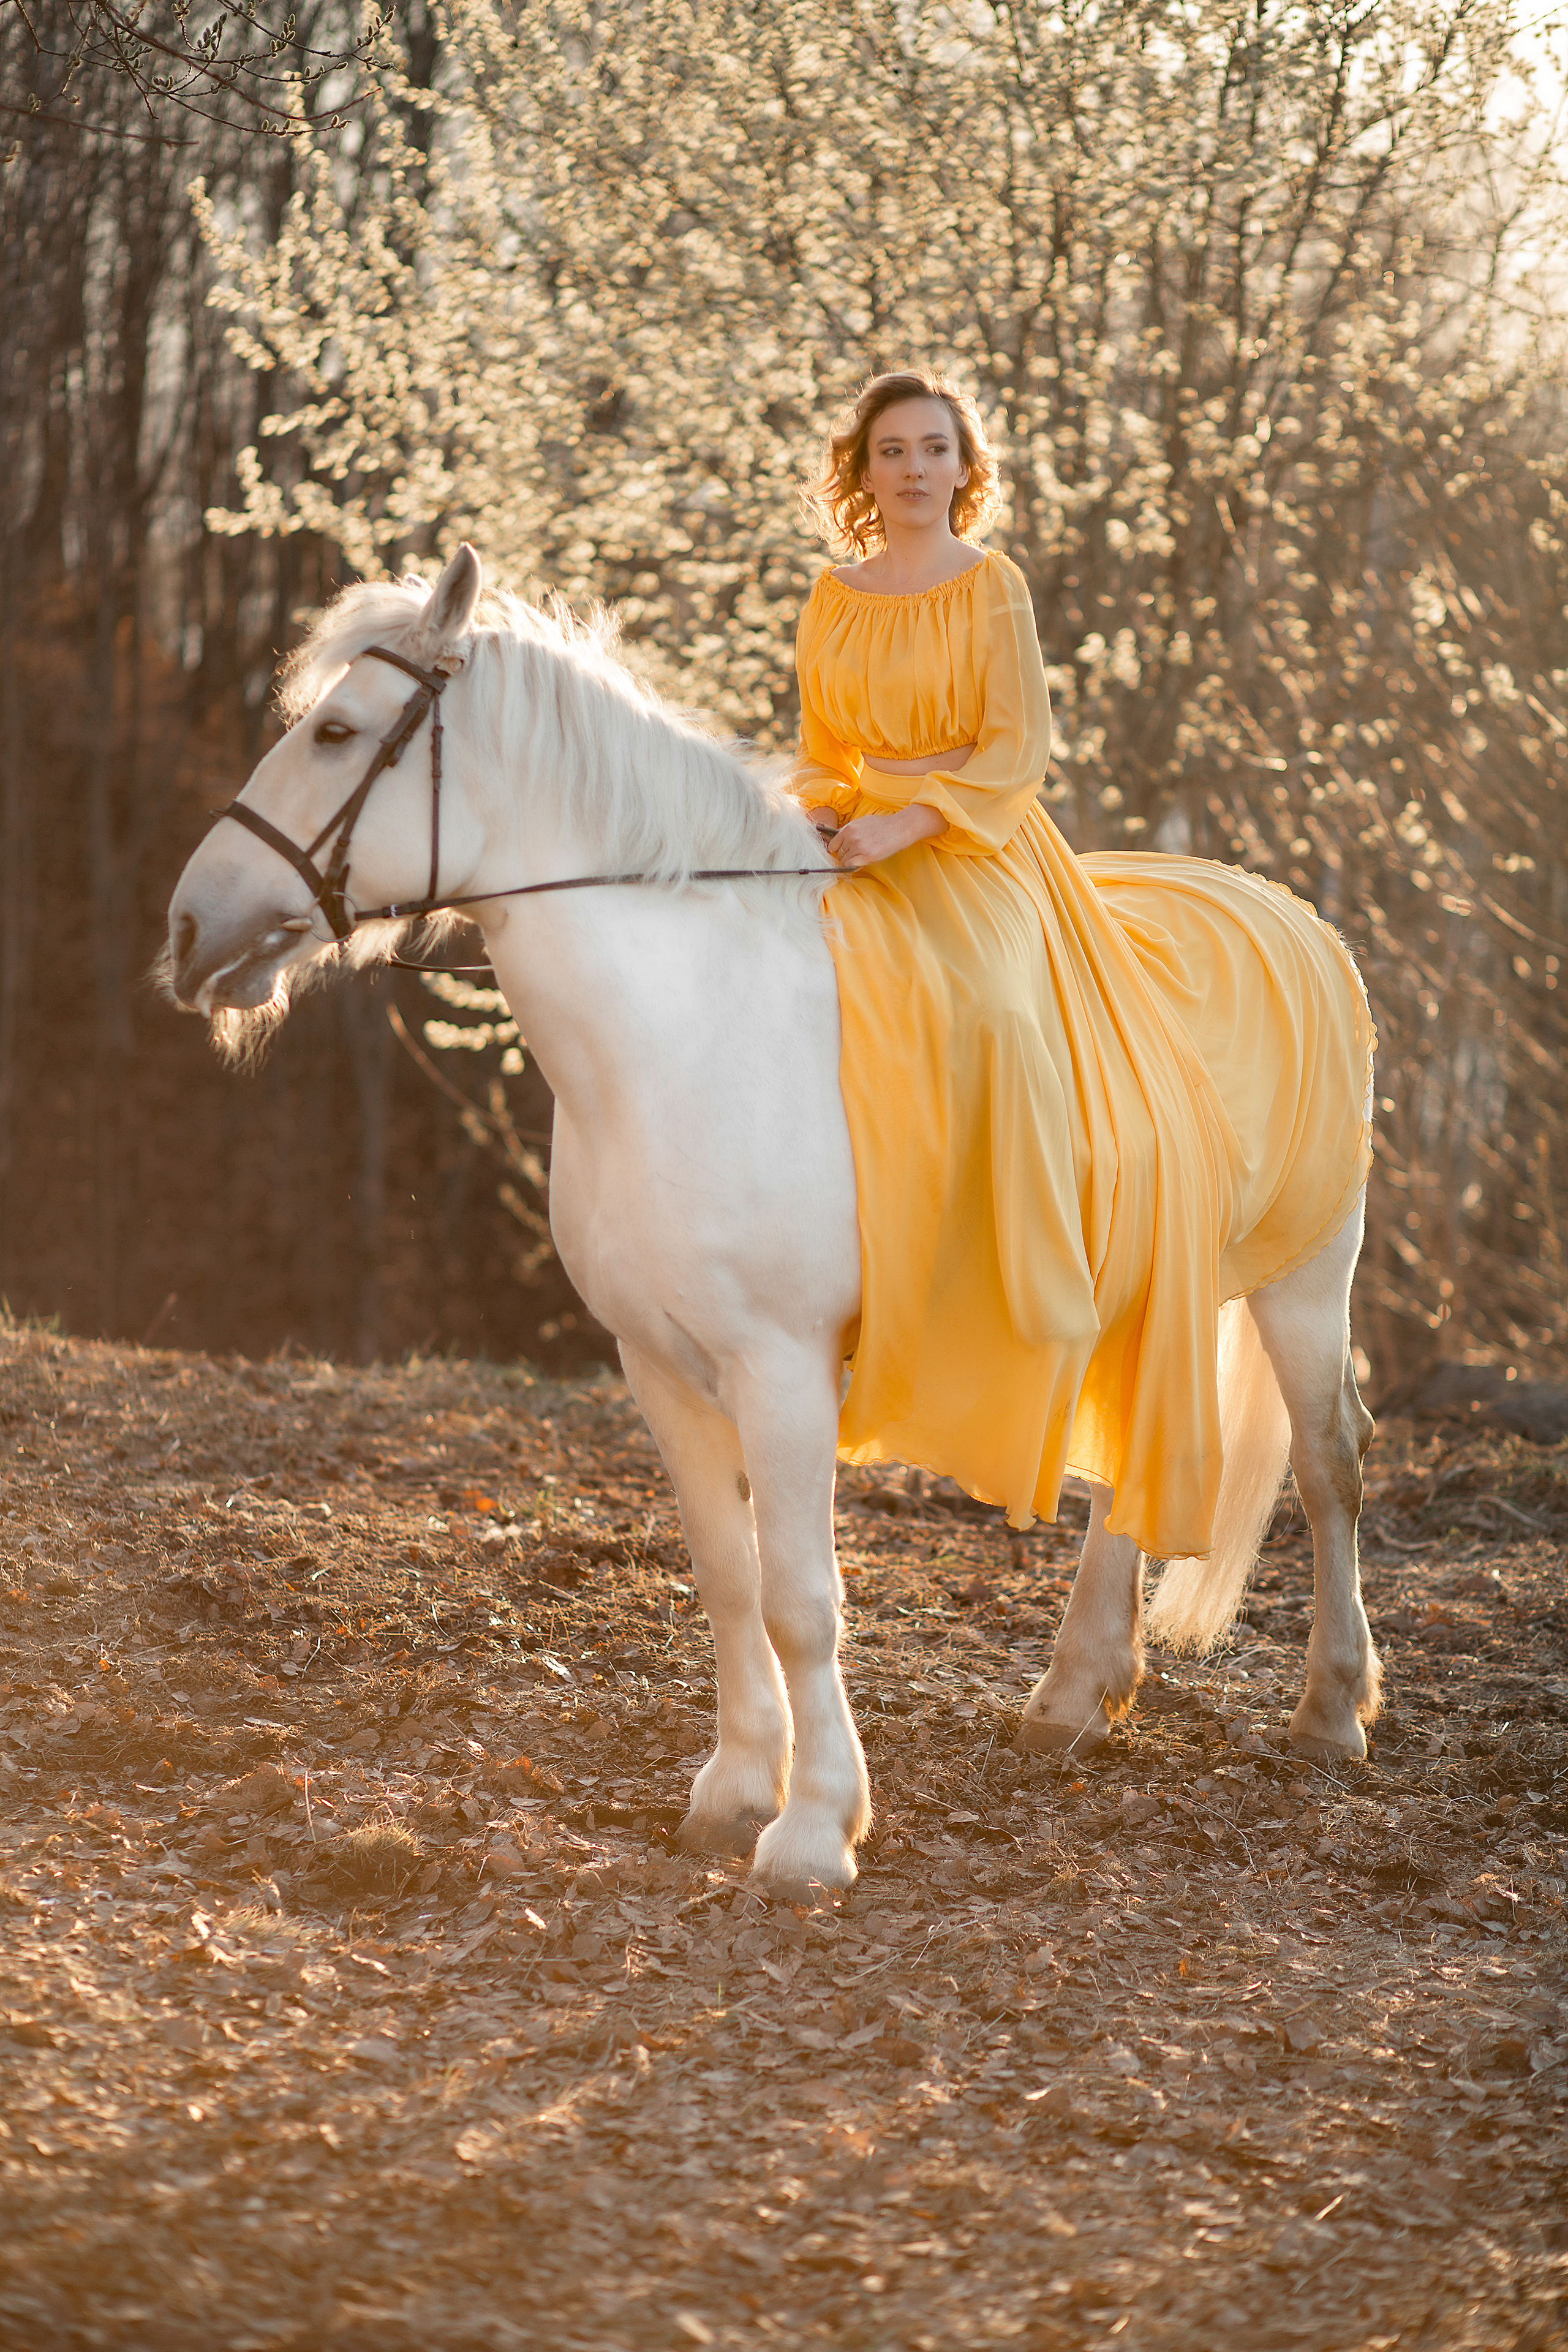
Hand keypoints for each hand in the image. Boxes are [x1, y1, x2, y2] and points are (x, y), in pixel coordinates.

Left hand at [829, 803, 947, 869]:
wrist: (898, 829)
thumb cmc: (882, 826)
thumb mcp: (862, 823)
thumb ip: (850, 832)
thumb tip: (840, 841)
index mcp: (848, 828)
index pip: (832, 844)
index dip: (837, 850)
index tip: (842, 852)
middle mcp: (851, 837)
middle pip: (839, 853)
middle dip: (846, 855)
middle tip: (856, 854)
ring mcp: (858, 847)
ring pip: (844, 861)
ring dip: (851, 861)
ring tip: (862, 857)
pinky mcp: (866, 856)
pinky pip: (850, 866)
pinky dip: (853, 867)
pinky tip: (861, 863)